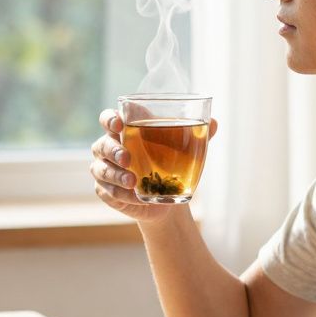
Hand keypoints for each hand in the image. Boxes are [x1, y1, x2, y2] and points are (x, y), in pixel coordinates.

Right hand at [91, 110, 217, 222]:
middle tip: (128, 159)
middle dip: (113, 150)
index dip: (109, 119)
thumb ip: (197, 135)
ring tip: (134, 183)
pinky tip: (135, 197)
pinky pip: (107, 191)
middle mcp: (108, 147)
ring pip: (101, 169)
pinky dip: (121, 195)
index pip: (108, 118)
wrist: (167, 198)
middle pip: (102, 144)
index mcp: (124, 130)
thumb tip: (214, 122)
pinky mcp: (105, 190)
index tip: (120, 124)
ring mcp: (104, 169)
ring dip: (116, 175)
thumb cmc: (171, 164)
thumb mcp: (186, 149)